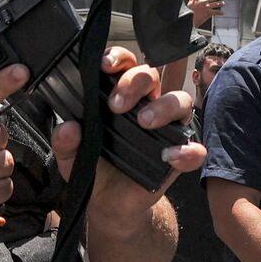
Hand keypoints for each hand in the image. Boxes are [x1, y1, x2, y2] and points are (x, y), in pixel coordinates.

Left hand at [51, 47, 204, 232]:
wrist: (109, 203)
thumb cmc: (95, 169)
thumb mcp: (72, 157)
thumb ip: (66, 142)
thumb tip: (68, 128)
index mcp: (119, 96)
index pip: (124, 65)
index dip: (118, 58)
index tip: (105, 66)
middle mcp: (146, 104)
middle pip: (151, 76)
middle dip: (135, 83)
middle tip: (116, 104)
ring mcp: (165, 128)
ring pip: (180, 100)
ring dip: (164, 106)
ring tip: (144, 122)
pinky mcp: (178, 156)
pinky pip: (194, 149)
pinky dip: (188, 151)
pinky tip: (170, 156)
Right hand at [188, 0, 225, 25]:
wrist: (189, 18)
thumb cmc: (190, 10)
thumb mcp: (190, 1)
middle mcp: (204, 2)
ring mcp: (207, 7)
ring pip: (216, 4)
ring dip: (221, 3)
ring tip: (223, 3)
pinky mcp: (209, 13)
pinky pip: (216, 12)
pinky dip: (220, 12)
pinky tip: (222, 12)